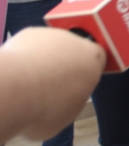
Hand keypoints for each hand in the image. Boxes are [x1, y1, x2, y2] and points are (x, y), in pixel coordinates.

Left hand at [0, 28, 105, 143]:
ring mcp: (53, 35)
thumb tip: (61, 99)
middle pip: (74, 52)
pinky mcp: (30, 33)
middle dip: (64, 66)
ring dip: (43, 61)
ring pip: (51, 48)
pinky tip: (18, 75)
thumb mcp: (69, 112)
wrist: (13, 93)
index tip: (78, 83)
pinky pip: (31, 45)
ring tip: (30, 84)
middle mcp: (77, 43)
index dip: (86, 72)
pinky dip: (25, 58)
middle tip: (51, 87)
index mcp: (94, 61)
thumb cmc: (42, 106)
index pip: (98, 60)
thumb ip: (73, 98)